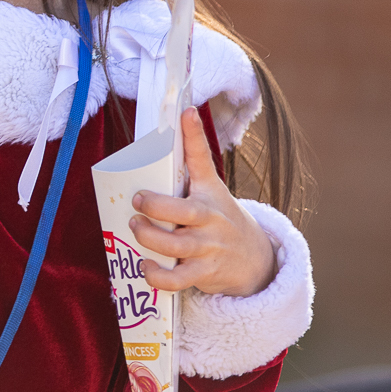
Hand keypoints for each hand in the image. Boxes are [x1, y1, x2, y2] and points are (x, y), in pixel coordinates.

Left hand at [131, 108, 277, 297]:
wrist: (255, 260)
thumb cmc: (221, 219)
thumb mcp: (212, 190)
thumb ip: (191, 164)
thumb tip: (175, 123)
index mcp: (209, 193)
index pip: (203, 159)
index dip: (193, 135)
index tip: (186, 111)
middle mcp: (210, 220)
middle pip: (182, 212)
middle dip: (154, 206)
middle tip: (137, 202)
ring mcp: (207, 248)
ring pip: (174, 246)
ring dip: (148, 238)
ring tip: (135, 227)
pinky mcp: (203, 273)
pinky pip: (175, 279)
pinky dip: (156, 275)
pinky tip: (144, 264)